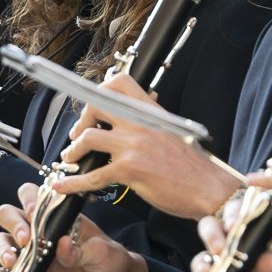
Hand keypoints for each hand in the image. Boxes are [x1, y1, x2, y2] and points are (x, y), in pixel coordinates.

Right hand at [0, 183, 147, 271]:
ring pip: (1, 240)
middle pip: (9, 214)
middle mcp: (37, 229)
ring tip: (12, 262)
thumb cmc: (108, 258)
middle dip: (13, 223)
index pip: (31, 196)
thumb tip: (62, 245)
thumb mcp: (101, 251)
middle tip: (26, 239)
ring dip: (1, 248)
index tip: (35, 213)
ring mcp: (28, 252)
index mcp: (55, 215)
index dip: (29, 201)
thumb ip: (81, 249)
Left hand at [52, 72, 238, 218]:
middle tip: (77, 136)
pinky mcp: (129, 170)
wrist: (208, 188)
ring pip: (87, 138)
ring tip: (70, 159)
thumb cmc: (192, 166)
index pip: (118, 83)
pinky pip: (92, 175)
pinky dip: (73, 182)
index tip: (91, 109)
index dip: (98, 92)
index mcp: (151, 111)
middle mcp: (140, 123)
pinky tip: (63, 186)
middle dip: (80, 121)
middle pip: (96, 105)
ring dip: (72, 150)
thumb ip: (151, 122)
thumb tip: (137, 112)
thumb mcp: (173, 132)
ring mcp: (133, 145)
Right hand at [193, 210, 271, 271]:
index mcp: (252, 232)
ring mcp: (223, 267)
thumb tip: (267, 260)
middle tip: (219, 249)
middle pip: (211, 229)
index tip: (233, 225)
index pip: (236, 213)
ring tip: (208, 271)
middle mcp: (233, 245)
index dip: (231, 215)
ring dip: (201, 262)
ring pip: (202, 258)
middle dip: (211, 235)